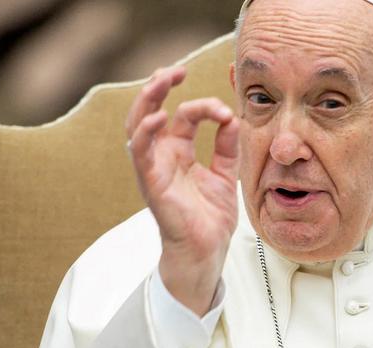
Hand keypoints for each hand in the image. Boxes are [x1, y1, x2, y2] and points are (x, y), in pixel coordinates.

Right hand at [125, 66, 239, 315]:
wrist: (206, 251)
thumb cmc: (211, 218)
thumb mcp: (226, 175)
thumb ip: (228, 147)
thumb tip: (233, 118)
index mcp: (179, 152)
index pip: (184, 116)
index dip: (202, 105)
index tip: (226, 111)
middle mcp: (162, 156)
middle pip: (151, 111)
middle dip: (160, 86)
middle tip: (176, 70)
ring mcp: (153, 168)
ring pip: (139, 125)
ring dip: (148, 99)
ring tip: (162, 80)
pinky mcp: (151, 183)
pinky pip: (141, 153)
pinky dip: (147, 132)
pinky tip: (160, 117)